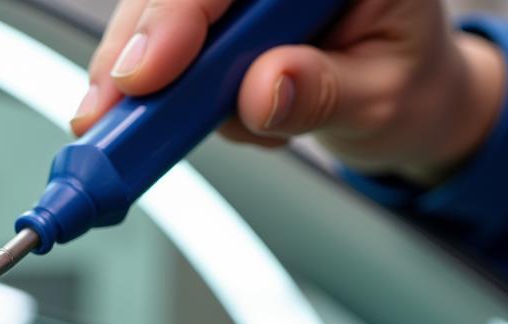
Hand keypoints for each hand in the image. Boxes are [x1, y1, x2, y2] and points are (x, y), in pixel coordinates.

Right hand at [71, 0, 506, 184]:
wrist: (407, 99)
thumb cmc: (406, 83)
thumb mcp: (380, 100)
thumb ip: (321, 93)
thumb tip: (262, 91)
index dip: (178, 16)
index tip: (145, 74)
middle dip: (135, 46)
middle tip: (101, 114)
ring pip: (164, 10)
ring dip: (131, 71)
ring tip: (111, 127)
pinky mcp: (223, 16)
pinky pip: (170, 39)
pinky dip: (152, 87)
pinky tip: (160, 120)